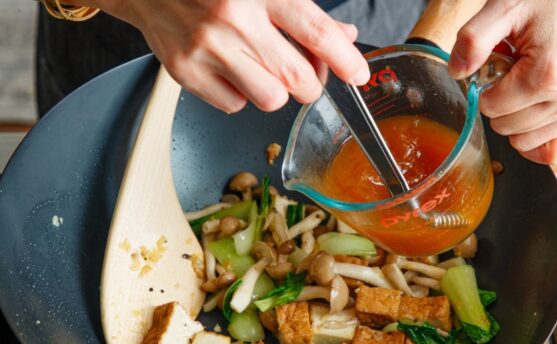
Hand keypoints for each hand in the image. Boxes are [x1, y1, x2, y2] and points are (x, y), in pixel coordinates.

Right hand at [90, 0, 369, 112]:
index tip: (358, 75)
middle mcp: (233, 19)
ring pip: (271, 100)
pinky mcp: (184, 71)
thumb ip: (305, 10)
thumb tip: (345, 37)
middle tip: (304, 71)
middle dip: (311, 83)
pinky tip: (231, 69)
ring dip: (276, 90)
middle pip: (299, 80)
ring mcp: (206, 48)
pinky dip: (241, 95)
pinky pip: (235, 106)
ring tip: (262, 67)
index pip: (317, 32)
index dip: (346, 60)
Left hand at [449, 0, 556, 164]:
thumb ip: (473, 40)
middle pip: (508, 128)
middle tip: (512, 71)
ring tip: (527, 82)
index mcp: (547, 75)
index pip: (493, 108)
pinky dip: (537, 139)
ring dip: (517, 118)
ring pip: (527, 142)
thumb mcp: (503, 8)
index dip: (484, 89)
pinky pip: (555, 150)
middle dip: (500, 103)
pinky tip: (530, 115)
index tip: (496, 67)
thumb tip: (457, 72)